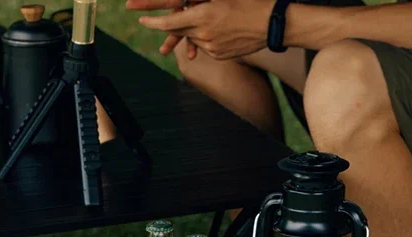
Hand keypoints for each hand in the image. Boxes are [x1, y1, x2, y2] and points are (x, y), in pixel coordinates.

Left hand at [128, 0, 273, 60]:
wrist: (271, 23)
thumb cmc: (248, 1)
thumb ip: (199, 3)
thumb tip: (184, 4)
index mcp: (203, 15)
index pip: (170, 22)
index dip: (153, 22)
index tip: (140, 20)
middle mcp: (205, 34)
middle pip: (179, 32)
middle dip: (170, 27)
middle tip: (156, 21)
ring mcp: (212, 48)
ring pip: (192, 39)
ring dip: (192, 30)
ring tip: (207, 19)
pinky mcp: (219, 55)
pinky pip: (205, 47)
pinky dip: (205, 38)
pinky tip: (218, 30)